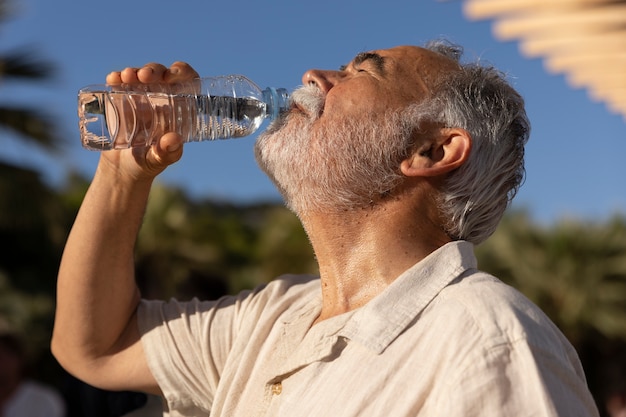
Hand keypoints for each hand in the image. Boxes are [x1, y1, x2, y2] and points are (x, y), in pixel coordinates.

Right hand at [100, 62, 199, 181]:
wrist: (122, 168)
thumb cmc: (147, 162)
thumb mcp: (159, 160)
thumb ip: (167, 152)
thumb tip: (173, 139)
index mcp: (179, 109)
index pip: (187, 82)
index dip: (182, 72)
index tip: (172, 75)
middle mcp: (161, 99)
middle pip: (162, 74)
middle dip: (154, 70)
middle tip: (145, 76)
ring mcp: (141, 96)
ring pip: (141, 75)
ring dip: (135, 71)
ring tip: (128, 77)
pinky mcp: (121, 99)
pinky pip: (120, 83)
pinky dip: (117, 77)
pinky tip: (113, 79)